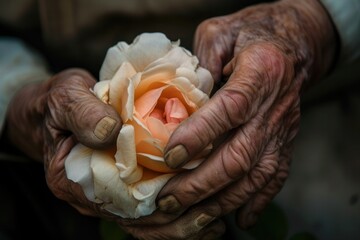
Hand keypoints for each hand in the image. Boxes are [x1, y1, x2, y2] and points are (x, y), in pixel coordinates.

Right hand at [6, 68, 224, 239]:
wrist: (51, 113)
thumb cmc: (58, 104)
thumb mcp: (65, 97)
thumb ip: (83, 112)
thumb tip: (112, 130)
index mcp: (72, 179)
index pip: (119, 198)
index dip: (156, 198)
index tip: (191, 190)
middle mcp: (91, 197)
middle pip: (138, 218)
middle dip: (178, 217)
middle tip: (215, 213)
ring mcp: (106, 197)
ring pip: (146, 223)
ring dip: (181, 224)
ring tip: (215, 224)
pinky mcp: (119, 191)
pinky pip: (147, 214)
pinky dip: (173, 218)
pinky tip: (200, 218)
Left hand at [158, 0, 336, 230]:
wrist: (294, 45)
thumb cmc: (251, 35)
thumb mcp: (220, 33)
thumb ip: (198, 61)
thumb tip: (174, 100)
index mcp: (260, 71)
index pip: (230, 108)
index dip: (200, 134)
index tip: (171, 156)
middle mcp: (274, 106)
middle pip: (240, 153)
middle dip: (202, 182)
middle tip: (169, 199)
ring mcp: (282, 129)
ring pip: (255, 174)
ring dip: (222, 199)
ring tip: (190, 214)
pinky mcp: (285, 142)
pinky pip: (276, 177)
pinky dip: (257, 201)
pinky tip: (239, 220)